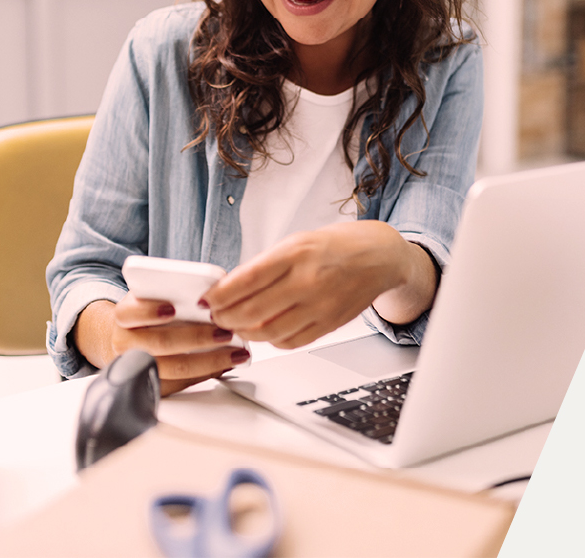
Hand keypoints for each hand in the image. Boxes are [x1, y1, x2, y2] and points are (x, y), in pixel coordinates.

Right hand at [75, 294, 249, 395]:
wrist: (128, 339)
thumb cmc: (147, 313)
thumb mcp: (151, 296)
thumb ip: (171, 291)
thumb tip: (211, 289)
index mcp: (124, 316)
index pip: (129, 312)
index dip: (149, 311)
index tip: (173, 308)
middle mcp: (125, 343)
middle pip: (160, 343)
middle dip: (196, 338)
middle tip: (224, 332)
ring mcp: (137, 368)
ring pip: (175, 368)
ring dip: (209, 361)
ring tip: (235, 352)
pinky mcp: (152, 386)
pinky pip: (182, 384)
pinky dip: (207, 374)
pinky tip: (225, 364)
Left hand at [202, 221, 436, 349]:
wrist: (379, 257)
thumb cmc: (334, 246)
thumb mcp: (295, 242)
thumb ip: (265, 265)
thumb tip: (229, 288)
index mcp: (294, 253)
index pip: (245, 280)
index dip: (219, 295)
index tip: (206, 299)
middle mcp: (307, 280)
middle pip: (252, 311)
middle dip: (225, 318)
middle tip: (215, 316)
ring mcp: (319, 305)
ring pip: (268, 332)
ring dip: (245, 332)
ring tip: (236, 326)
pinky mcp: (329, 324)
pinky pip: (290, 342)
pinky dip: (270, 341)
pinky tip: (263, 332)